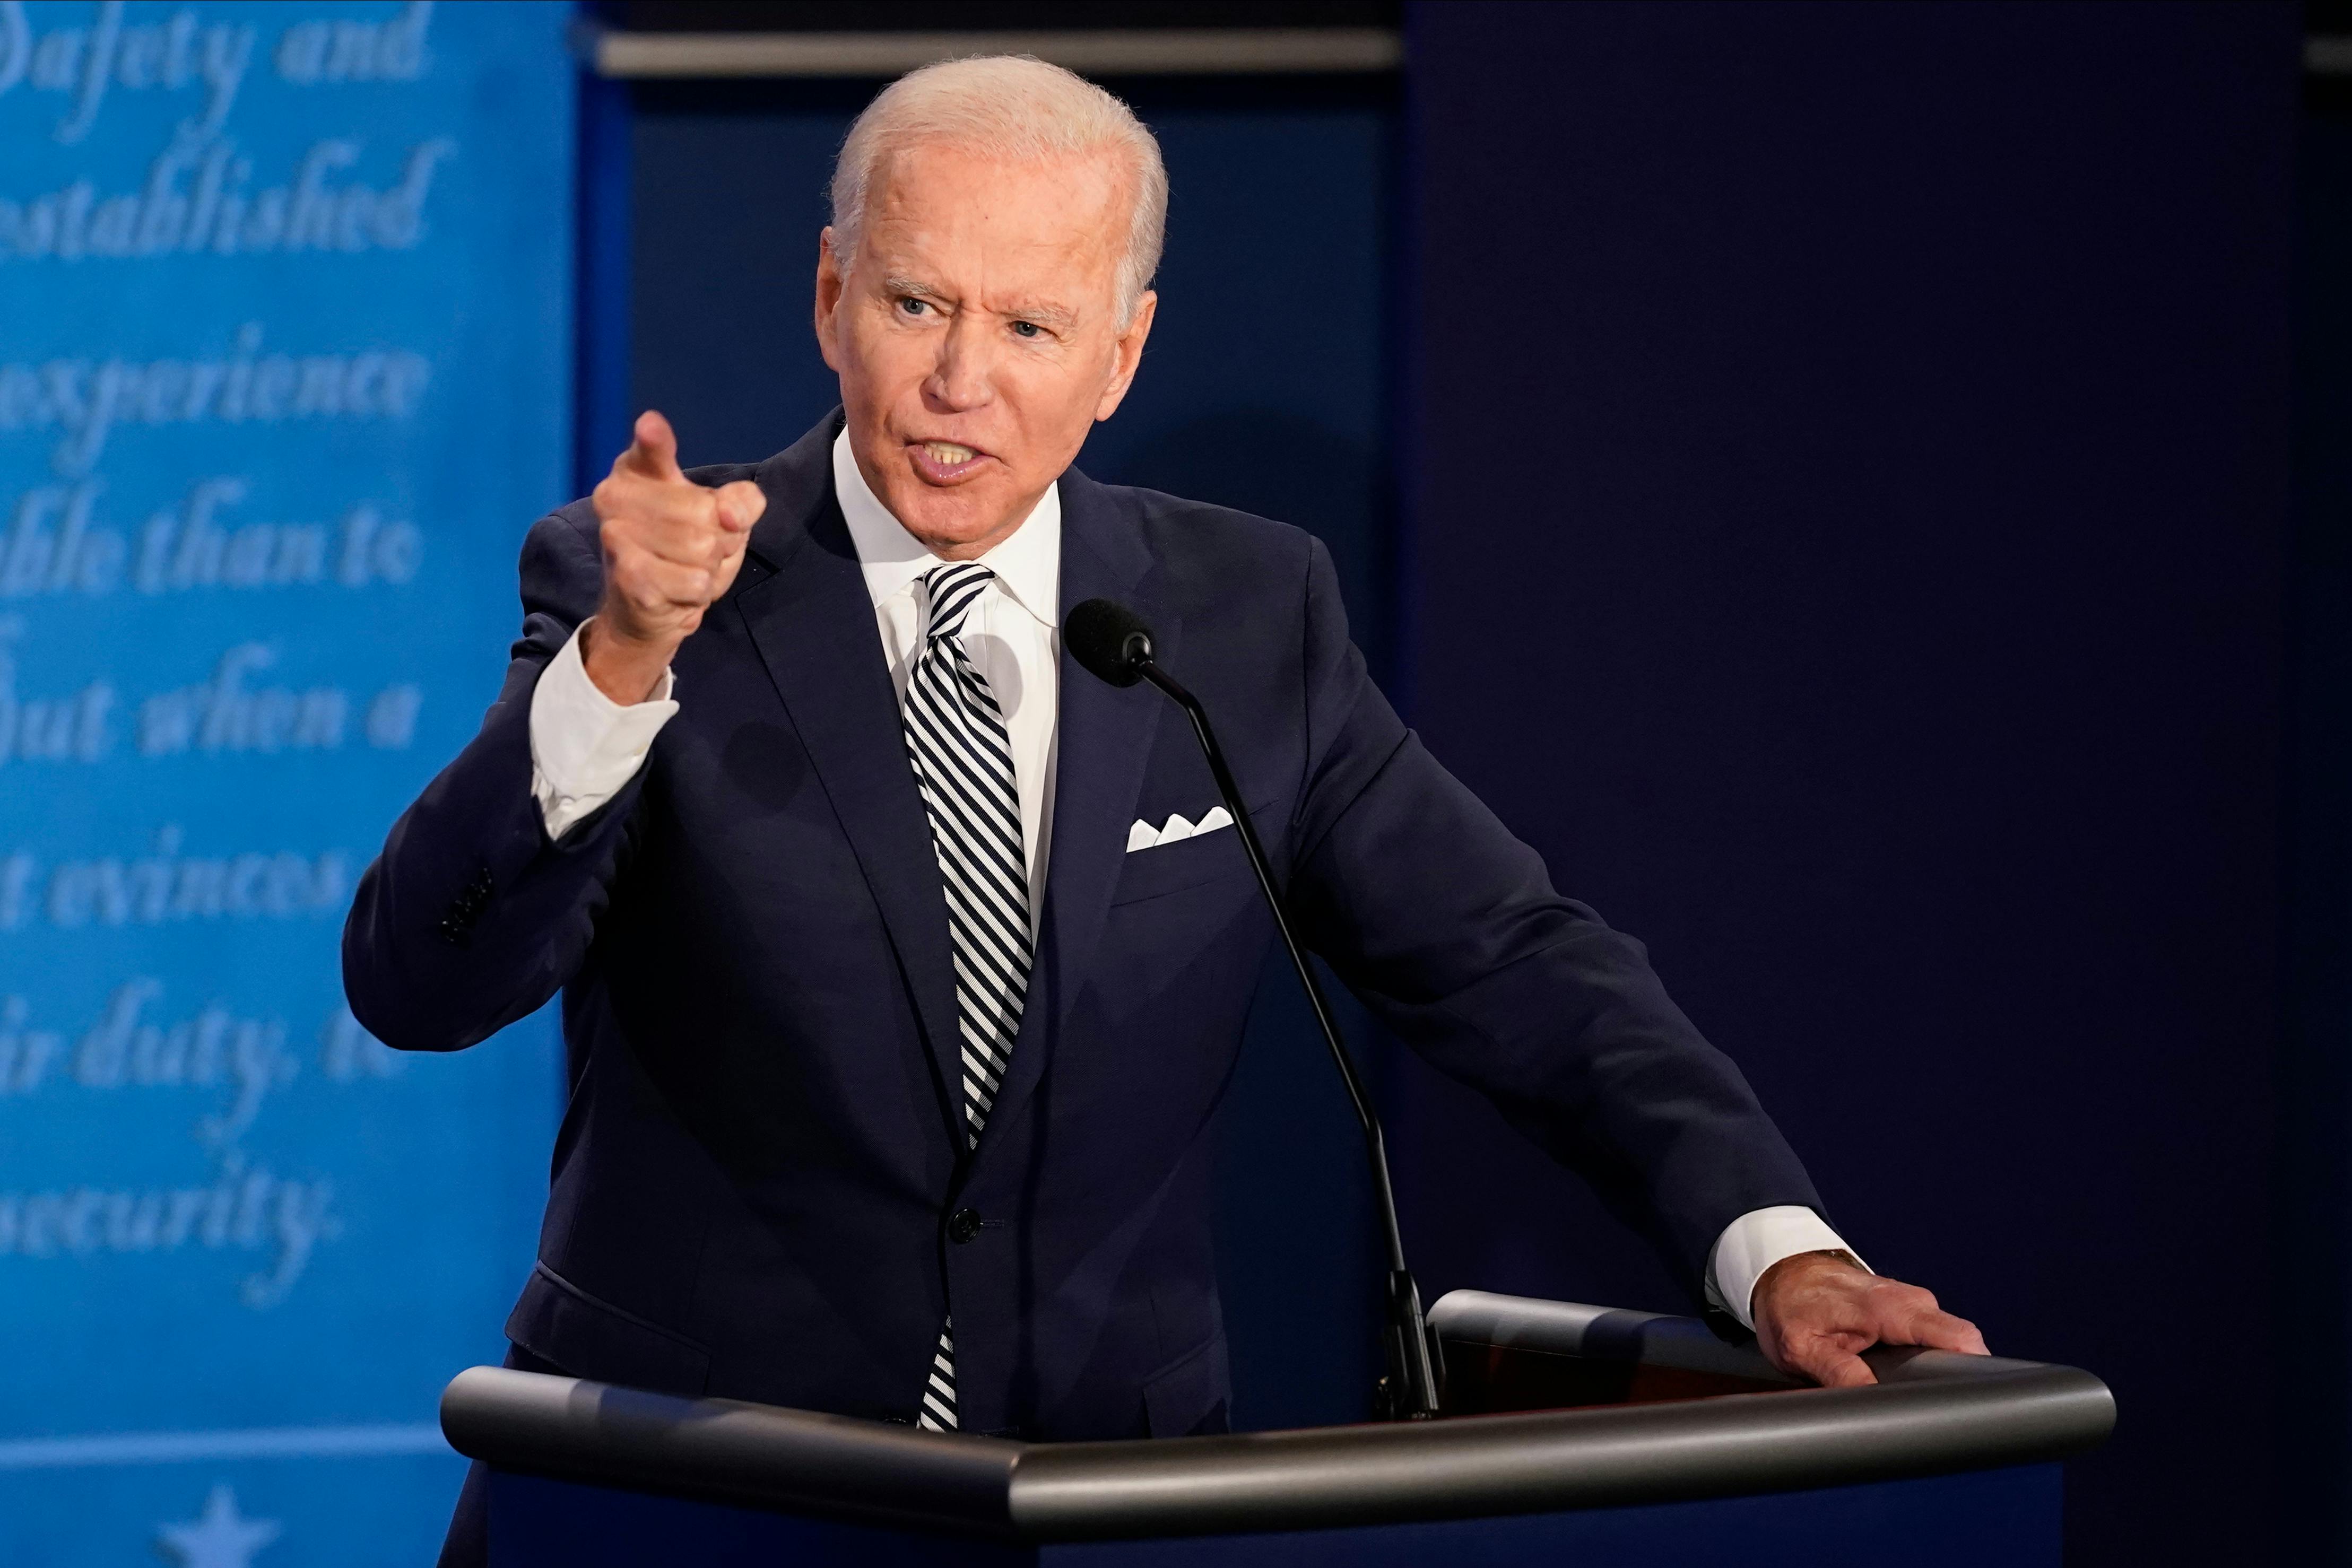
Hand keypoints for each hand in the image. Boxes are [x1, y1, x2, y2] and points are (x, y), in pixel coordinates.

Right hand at [584, 410, 765, 702]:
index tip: (651, 426)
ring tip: (687, 570)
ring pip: (702, 548)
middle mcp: (615, 496)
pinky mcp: (628, 576)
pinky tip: (677, 591)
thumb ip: (742, 502)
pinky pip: (695, 581)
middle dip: (718, 539)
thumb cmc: (685, 551)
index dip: (654, 438)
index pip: (650, 449)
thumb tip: (729, 512)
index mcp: (637, 470)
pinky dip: (698, 592)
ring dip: (708, 568)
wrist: (646, 609)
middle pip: (706, 512)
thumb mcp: (724, 518)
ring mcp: (616, 536)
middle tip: (698, 551)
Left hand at [1751, 1250, 1987, 1387]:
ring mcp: (1913, 1303)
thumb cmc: (1792, 1308)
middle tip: (1930, 1409)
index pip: (1957, 1338)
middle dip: (1955, 1376)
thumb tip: (1870, 1396)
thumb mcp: (1802, 1348)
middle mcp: (1910, 1301)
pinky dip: (1926, 1356)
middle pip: (1962, 1343)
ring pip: (1948, 1341)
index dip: (1971, 1371)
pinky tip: (1907, 1374)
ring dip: (1937, 1369)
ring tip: (1914, 1394)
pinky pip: (1933, 1336)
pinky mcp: (1909, 1310)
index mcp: (1890, 1309)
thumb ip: (1838, 1372)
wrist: (1782, 1274)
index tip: (1965, 1401)